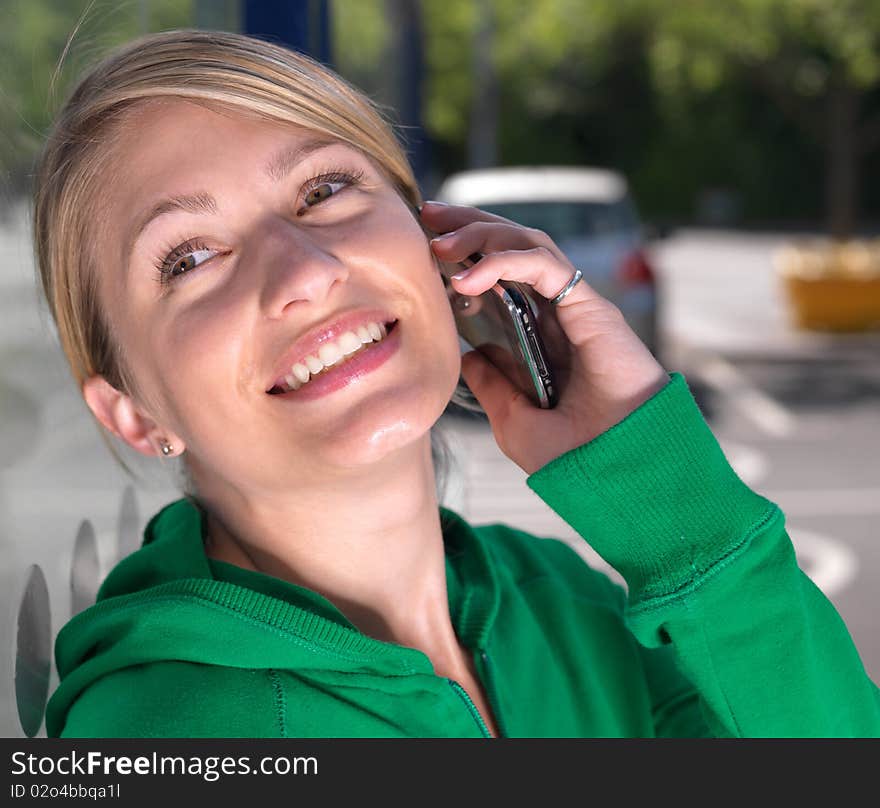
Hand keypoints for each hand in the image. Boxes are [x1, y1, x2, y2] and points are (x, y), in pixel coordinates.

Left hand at [421, 201, 669, 474]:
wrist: (618, 474)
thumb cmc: (575, 458)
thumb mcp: (513, 421)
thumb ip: (492, 386)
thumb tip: (466, 357)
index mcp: (539, 338)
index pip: (500, 278)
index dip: (464, 257)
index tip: (426, 254)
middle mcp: (556, 315)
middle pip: (511, 249)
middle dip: (468, 226)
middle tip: (428, 216)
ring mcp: (574, 308)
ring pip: (528, 244)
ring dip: (482, 235)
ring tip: (441, 244)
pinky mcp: (590, 307)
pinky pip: (546, 265)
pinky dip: (506, 261)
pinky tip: (468, 278)